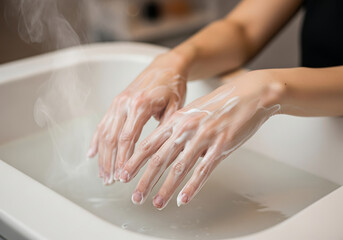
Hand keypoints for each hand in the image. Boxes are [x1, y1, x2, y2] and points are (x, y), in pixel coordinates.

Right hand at [88, 53, 187, 183]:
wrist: (167, 65)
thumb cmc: (173, 85)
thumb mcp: (177, 106)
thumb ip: (167, 128)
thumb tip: (162, 152)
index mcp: (141, 104)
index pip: (127, 138)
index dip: (123, 159)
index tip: (122, 175)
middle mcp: (125, 103)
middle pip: (111, 138)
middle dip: (109, 162)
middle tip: (110, 180)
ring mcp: (118, 102)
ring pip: (104, 132)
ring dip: (102, 155)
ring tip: (103, 173)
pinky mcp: (116, 102)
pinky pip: (102, 123)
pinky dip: (96, 139)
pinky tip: (92, 153)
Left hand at [119, 70, 283, 208]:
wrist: (249, 93)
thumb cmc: (220, 103)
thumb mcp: (193, 111)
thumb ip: (178, 128)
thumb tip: (166, 146)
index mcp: (177, 119)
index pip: (149, 144)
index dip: (134, 161)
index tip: (123, 174)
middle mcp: (186, 128)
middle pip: (160, 158)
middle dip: (145, 180)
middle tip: (135, 196)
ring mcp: (204, 137)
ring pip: (179, 168)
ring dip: (166, 188)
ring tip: (157, 202)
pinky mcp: (221, 146)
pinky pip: (204, 171)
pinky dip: (192, 187)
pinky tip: (184, 199)